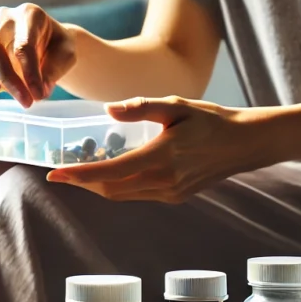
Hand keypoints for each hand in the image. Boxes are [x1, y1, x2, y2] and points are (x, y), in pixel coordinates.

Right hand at [0, 3, 76, 106]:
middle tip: (25, 102)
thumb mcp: (66, 56)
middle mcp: (6, 18)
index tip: (38, 96)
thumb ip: (54, 71)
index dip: (30, 74)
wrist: (49, 42)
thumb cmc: (57, 47)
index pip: (24, 46)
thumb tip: (39, 92)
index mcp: (30, 15)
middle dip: (7, 78)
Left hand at [45, 96, 274, 202]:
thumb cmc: (211, 119)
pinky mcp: (176, 196)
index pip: (111, 171)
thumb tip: (107, 110)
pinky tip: (109, 172)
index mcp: (162, 157)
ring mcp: (170, 193)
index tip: (54, 174)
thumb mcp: (176, 105)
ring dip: (98, 186)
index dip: (79, 175)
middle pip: (110, 189)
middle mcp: (164, 181)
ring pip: (122, 195)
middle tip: (59, 172)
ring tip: (79, 172)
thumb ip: (140, 107)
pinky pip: (137, 194)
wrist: (245, 143)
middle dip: (82, 183)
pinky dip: (118, 185)